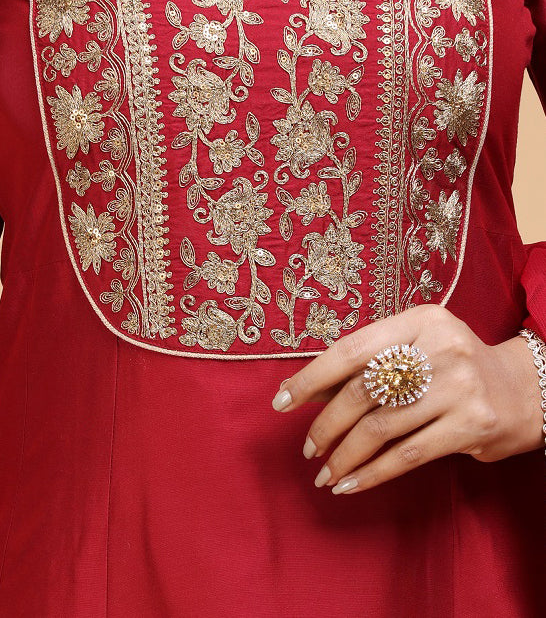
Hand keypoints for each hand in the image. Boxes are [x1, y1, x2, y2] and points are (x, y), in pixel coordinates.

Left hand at [270, 303, 544, 494]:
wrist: (525, 390)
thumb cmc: (453, 367)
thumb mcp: (417, 347)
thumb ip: (370, 363)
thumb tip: (306, 390)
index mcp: (420, 319)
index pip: (352, 348)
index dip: (311, 377)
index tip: (282, 401)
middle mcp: (440, 348)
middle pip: (364, 390)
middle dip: (327, 424)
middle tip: (308, 448)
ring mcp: (458, 387)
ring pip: (381, 427)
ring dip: (344, 455)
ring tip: (325, 473)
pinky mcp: (471, 426)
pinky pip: (407, 456)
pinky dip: (372, 473)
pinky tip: (350, 483)